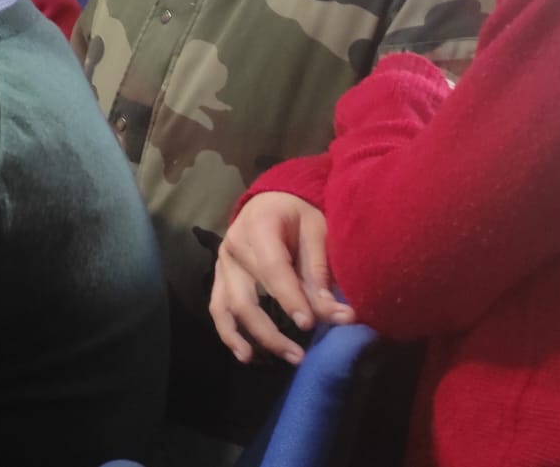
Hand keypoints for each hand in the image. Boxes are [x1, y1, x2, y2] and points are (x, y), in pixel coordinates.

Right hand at [210, 192, 355, 364]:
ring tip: (270, 359)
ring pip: (228, 308)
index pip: (272, 269)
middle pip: (246, 298)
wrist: (271, 201)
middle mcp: (232, 247)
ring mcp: (222, 265)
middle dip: (271, 331)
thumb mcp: (317, 232)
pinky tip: (245, 355)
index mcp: (257, 227)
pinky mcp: (220, 278)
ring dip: (250, 337)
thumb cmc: (298, 214)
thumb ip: (321, 272)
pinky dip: (229, 333)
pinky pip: (218, 308)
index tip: (310, 325)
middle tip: (299, 355)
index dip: (290, 298)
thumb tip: (340, 315)